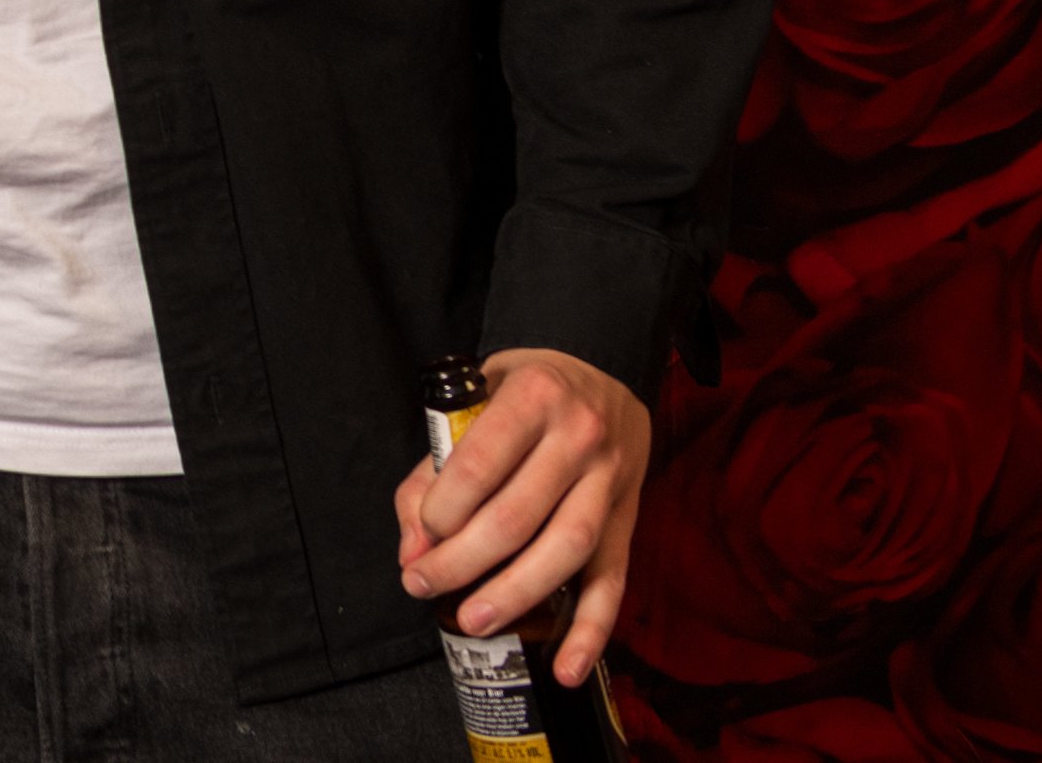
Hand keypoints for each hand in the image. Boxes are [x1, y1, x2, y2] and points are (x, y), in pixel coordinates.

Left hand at [393, 346, 651, 686]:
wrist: (603, 372)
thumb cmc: (526, 389)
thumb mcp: (475, 399)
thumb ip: (435, 468)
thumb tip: (413, 547)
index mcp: (533, 396)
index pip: (478, 466)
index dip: (442, 512)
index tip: (420, 535)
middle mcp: (579, 437)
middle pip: (517, 517)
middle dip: (463, 561)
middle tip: (423, 586)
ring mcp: (611, 481)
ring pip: (565, 551)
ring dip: (516, 594)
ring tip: (473, 621)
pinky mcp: (628, 520)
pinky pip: (614, 582)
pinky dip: (591, 632)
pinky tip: (566, 668)